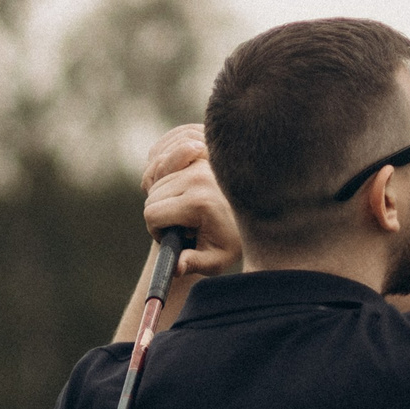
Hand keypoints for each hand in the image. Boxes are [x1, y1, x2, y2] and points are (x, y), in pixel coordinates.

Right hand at [141, 125, 240, 278]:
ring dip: (163, 189)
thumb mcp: (216, 259)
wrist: (258, 208)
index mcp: (199, 202)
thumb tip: (175, 267)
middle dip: (160, 210)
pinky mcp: (200, 140)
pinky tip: (181, 178)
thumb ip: (193, 263)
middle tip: (183, 220)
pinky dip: (164, 164)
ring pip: (155, 173)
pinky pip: (163, 149)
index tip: (175, 234)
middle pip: (152, 194)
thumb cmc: (232, 239)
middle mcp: (198, 175)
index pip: (151, 213)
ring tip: (186, 202)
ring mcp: (200, 155)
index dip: (157, 229)